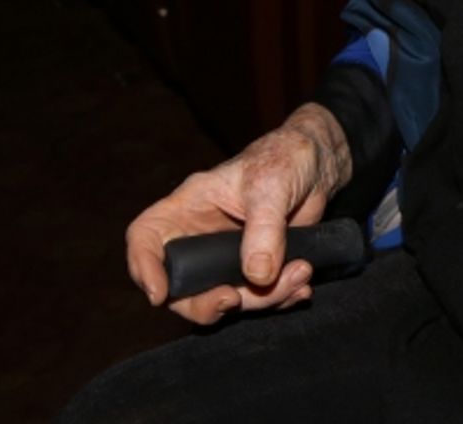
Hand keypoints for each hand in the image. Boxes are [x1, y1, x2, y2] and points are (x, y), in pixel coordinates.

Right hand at [125, 102, 351, 325]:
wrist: (319, 164)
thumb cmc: (286, 157)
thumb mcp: (272, 185)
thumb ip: (264, 228)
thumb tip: (257, 276)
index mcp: (190, 205)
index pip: (147, 236)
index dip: (143, 267)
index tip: (159, 295)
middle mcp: (201, 235)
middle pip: (181, 286)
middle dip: (206, 303)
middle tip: (236, 300)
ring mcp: (227, 256)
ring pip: (224, 297)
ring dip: (260, 301)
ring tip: (299, 276)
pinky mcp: (256, 268)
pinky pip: (257, 297)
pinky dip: (278, 300)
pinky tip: (301, 287)